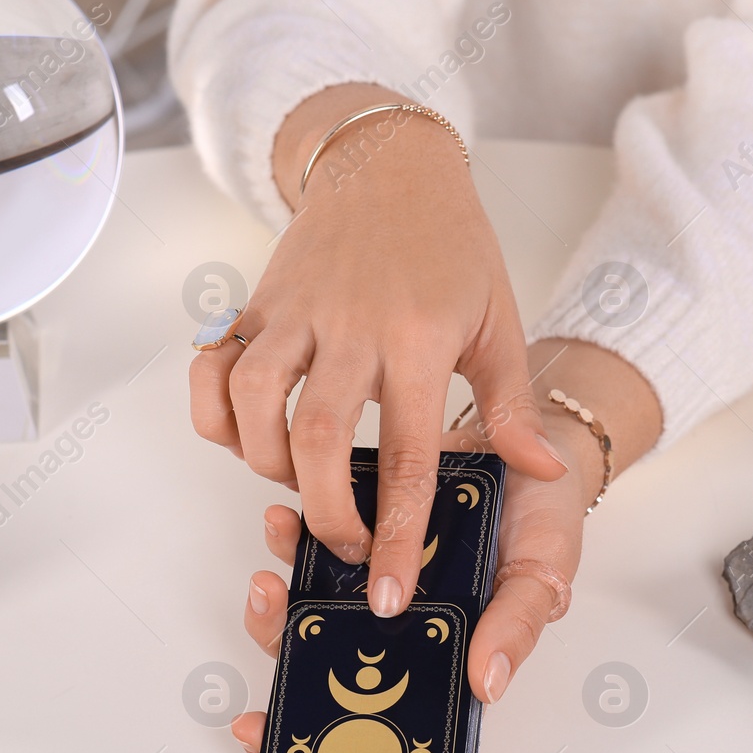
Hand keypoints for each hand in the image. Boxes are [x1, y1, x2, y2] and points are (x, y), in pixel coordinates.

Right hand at [189, 84, 566, 624]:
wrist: (387, 163)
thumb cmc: (450, 246)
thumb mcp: (498, 321)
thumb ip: (512, 405)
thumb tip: (540, 472)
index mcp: (419, 338)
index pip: (406, 453)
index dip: (396, 531)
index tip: (390, 589)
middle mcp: (350, 325)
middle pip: (317, 438)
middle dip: (325, 512)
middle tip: (345, 549)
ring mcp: (294, 312)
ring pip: (253, 401)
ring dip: (267, 463)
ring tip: (299, 484)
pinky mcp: (255, 304)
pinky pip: (212, 367)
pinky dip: (214, 415)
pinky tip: (244, 439)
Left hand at [230, 422, 595, 752]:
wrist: (534, 442)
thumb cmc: (545, 521)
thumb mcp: (544, 575)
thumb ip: (516, 626)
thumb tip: (487, 684)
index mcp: (440, 648)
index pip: (375, 707)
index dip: (315, 727)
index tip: (264, 731)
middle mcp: (399, 620)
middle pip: (324, 657)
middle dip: (282, 646)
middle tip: (268, 626)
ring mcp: (375, 575)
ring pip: (311, 602)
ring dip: (280, 595)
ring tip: (271, 578)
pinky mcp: (363, 524)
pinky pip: (317, 537)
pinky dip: (292, 536)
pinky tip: (284, 523)